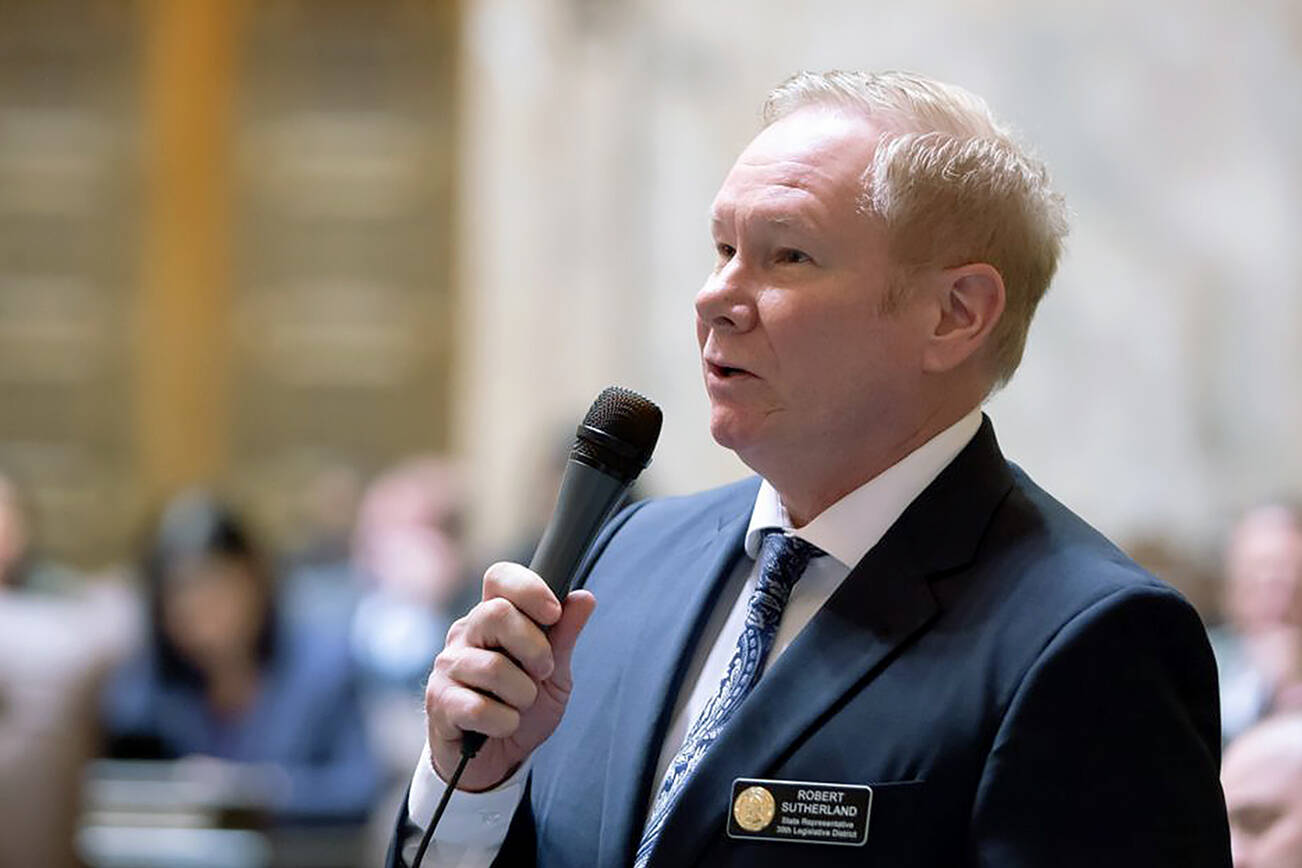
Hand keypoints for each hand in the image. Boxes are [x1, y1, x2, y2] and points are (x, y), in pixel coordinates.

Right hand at [425, 561, 596, 791]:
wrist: (498, 759)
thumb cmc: (522, 707)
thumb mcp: (554, 673)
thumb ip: (564, 636)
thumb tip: (584, 598)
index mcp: (493, 618)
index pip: (500, 578)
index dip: (528, 588)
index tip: (553, 613)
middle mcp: (465, 635)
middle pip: (496, 614)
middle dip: (533, 648)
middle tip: (543, 671)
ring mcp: (448, 667)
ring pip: (493, 667)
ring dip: (522, 694)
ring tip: (520, 705)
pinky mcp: (439, 702)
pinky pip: (479, 708)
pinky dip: (504, 722)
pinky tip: (504, 724)